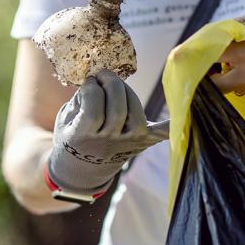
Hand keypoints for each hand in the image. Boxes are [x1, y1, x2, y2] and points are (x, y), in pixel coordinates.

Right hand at [48, 70, 169, 193]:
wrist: (82, 170)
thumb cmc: (71, 136)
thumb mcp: (64, 120)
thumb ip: (78, 101)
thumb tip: (95, 80)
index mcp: (83, 137)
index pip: (93, 108)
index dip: (91, 88)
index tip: (88, 82)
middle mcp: (108, 143)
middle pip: (118, 108)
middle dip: (111, 83)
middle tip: (103, 75)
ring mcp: (127, 144)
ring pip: (136, 114)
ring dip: (128, 93)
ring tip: (118, 86)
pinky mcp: (141, 142)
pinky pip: (159, 133)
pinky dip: (169, 124)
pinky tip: (179, 114)